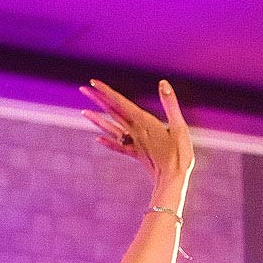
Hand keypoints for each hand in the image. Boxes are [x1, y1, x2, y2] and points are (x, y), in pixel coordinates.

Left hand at [80, 78, 193, 197]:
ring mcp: (135, 144)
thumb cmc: (179, 155)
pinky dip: (108, 143)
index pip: (121, 103)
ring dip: (97, 119)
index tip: (93, 82)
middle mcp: (136, 131)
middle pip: (113, 113)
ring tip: (84, 112)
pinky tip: (98, 139)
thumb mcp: (180, 127)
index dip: (107, 91)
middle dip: (98, 100)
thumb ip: (170, 104)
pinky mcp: (137, 155)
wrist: (172, 181)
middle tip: (83, 89)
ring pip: (112, 129)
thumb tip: (163, 83)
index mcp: (144, 122)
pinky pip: (119, 147)